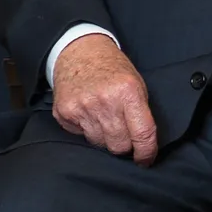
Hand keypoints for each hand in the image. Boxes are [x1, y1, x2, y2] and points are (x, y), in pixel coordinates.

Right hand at [50, 31, 157, 161]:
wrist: (79, 52)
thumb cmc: (112, 69)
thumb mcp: (136, 84)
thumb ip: (140, 112)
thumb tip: (143, 143)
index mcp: (128, 92)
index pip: (142, 133)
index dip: (146, 152)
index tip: (146, 160)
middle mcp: (105, 101)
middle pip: (119, 145)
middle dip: (124, 145)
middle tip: (124, 134)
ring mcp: (82, 108)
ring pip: (99, 143)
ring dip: (105, 138)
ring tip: (105, 119)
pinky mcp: (65, 113)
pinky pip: (81, 136)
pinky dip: (88, 130)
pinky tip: (89, 114)